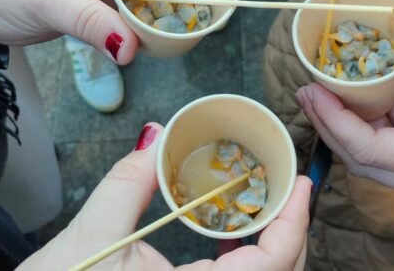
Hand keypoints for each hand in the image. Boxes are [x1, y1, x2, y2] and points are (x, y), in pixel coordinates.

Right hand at [20, 123, 311, 270]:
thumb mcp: (90, 236)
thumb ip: (129, 183)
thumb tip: (156, 136)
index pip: (271, 265)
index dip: (295, 222)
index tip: (302, 182)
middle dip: (293, 234)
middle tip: (292, 189)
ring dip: (274, 250)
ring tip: (269, 206)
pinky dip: (247, 263)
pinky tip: (233, 238)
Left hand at [296, 21, 393, 199]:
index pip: (370, 149)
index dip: (334, 120)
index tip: (312, 90)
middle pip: (363, 162)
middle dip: (329, 127)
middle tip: (307, 91)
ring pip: (374, 164)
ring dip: (347, 130)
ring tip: (323, 95)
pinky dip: (374, 130)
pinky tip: (364, 100)